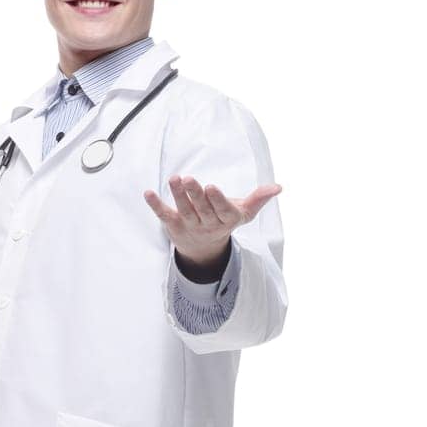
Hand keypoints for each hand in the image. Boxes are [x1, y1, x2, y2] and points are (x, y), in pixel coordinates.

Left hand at [143, 175, 282, 268]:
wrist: (203, 248)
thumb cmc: (224, 220)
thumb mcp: (243, 213)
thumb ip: (259, 199)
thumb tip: (279, 188)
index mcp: (225, 219)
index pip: (222, 211)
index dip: (216, 200)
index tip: (211, 187)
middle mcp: (207, 224)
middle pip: (201, 209)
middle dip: (195, 194)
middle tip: (190, 179)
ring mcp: (189, 224)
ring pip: (183, 210)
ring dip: (178, 195)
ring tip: (175, 178)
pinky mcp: (173, 225)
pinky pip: (163, 215)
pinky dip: (155, 205)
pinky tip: (148, 193)